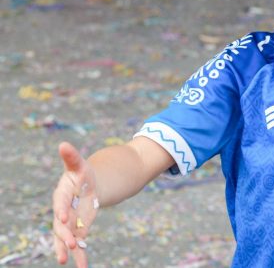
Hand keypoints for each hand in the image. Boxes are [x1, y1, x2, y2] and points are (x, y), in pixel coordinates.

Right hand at [51, 142, 97, 267]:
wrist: (87, 187)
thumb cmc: (82, 175)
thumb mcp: (80, 165)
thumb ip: (72, 157)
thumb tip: (63, 144)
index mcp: (62, 195)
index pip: (60, 204)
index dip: (62, 211)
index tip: (65, 218)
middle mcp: (62, 212)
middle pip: (61, 225)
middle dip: (65, 234)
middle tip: (71, 244)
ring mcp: (69, 224)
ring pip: (65, 238)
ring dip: (66, 249)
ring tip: (67, 260)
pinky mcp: (77, 232)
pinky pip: (77, 246)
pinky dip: (80, 257)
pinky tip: (82, 267)